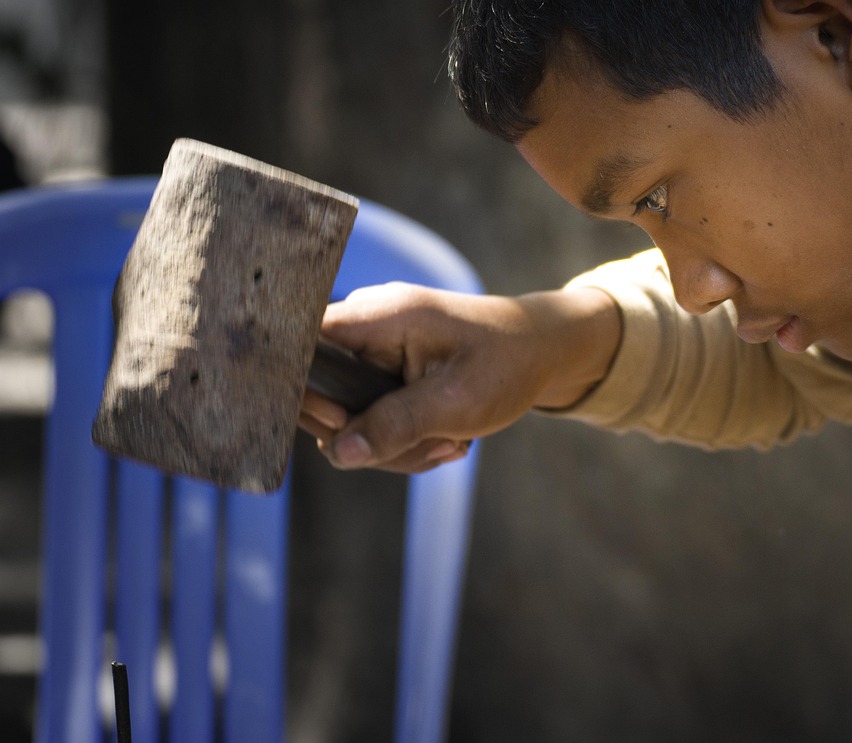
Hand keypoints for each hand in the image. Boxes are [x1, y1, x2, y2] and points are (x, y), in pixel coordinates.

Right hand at [298, 282, 618, 473]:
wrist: (541, 351)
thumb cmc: (506, 363)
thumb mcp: (456, 401)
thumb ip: (396, 424)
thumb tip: (340, 452)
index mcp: (374, 317)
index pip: (299, 350)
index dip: (309, 397)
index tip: (351, 426)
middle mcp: (362, 329)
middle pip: (320, 399)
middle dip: (369, 437)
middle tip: (434, 443)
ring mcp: (370, 353)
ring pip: (347, 423)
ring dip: (396, 447)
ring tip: (450, 442)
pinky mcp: (381, 375)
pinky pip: (369, 422)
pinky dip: (403, 442)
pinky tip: (444, 440)